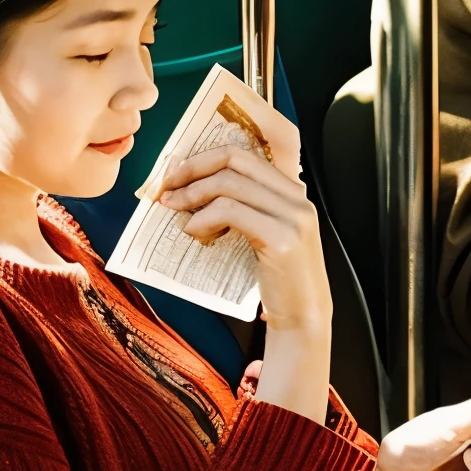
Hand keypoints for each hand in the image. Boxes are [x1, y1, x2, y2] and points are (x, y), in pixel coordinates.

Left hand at [157, 143, 330, 333]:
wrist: (302, 316)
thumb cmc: (277, 279)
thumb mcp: (264, 233)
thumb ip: (244, 207)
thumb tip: (194, 187)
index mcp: (292, 193)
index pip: (244, 155)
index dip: (204, 159)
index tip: (176, 175)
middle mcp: (297, 198)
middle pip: (236, 161)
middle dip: (193, 170)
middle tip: (167, 189)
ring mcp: (293, 217)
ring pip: (230, 185)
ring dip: (193, 195)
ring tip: (175, 212)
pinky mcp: (282, 239)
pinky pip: (232, 212)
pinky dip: (204, 218)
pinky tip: (193, 231)